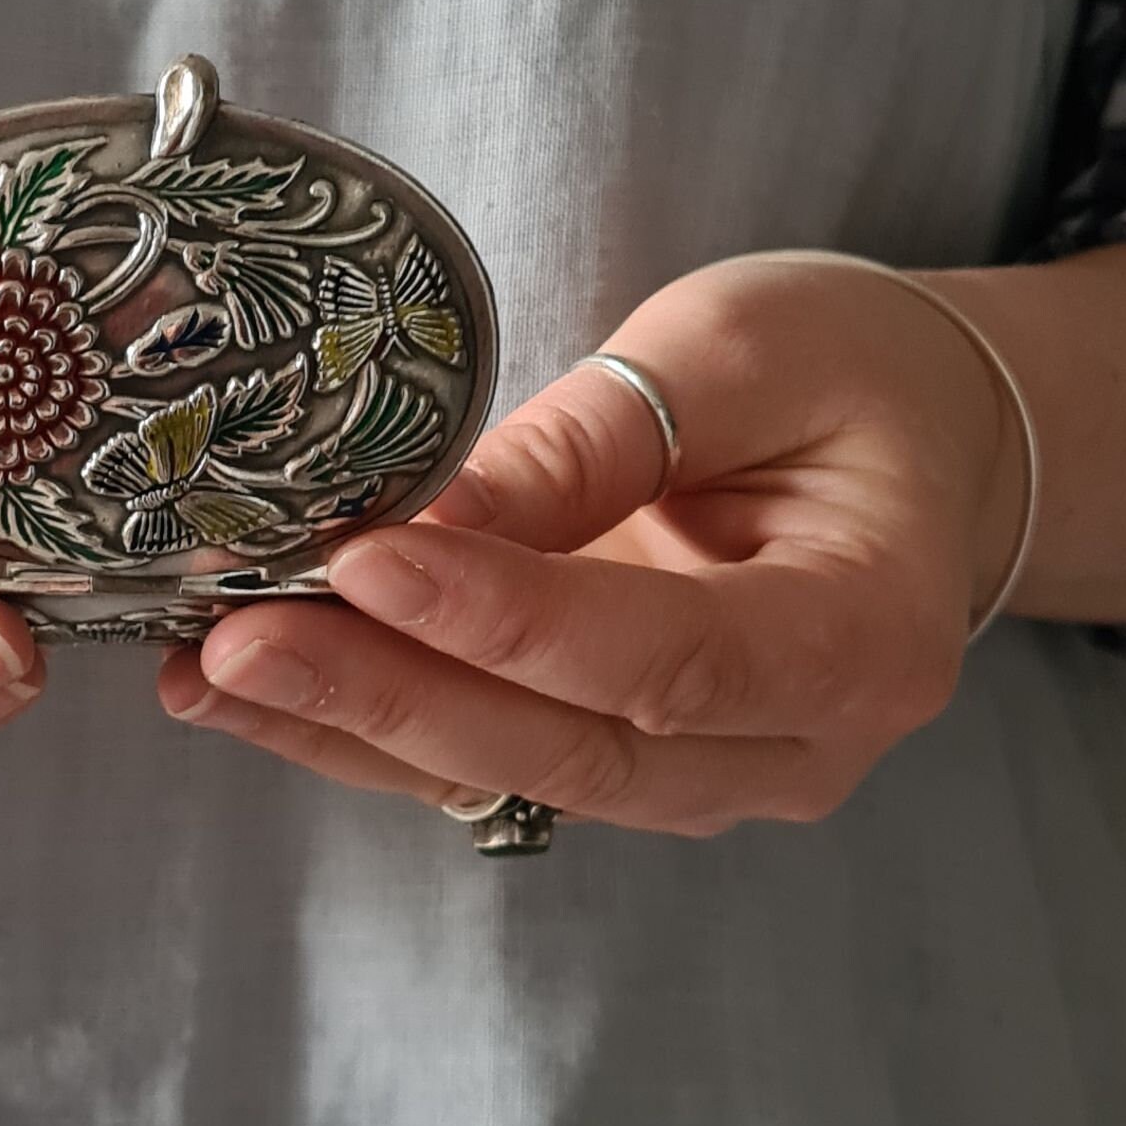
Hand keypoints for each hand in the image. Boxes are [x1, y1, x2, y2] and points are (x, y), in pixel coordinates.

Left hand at [157, 254, 1026, 836]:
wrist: (922, 446)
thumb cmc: (854, 373)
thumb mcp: (744, 346)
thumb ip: (602, 436)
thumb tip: (429, 515)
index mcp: (864, 637)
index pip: (670, 655)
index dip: (510, 621)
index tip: (365, 563)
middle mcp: (797, 746)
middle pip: (577, 748)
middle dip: (393, 696)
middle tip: (238, 639)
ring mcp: (712, 778)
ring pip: (517, 776)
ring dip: (352, 727)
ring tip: (203, 667)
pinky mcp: (629, 763)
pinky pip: (491, 763)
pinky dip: (367, 727)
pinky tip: (244, 686)